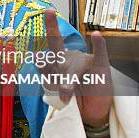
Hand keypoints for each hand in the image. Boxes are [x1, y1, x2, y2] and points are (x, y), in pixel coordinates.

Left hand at [43, 9, 112, 128]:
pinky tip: (96, 36)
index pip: (44, 60)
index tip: (37, 58)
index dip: (41, 60)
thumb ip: (54, 87)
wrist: (91, 108)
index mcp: (53, 65)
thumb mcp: (59, 94)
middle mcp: (66, 59)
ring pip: (75, 65)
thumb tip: (55, 84)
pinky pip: (100, 54)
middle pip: (56, 46)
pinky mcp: (101, 67)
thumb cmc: (71, 97)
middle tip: (48, 37)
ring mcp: (84, 61)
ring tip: (65, 92)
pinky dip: (99, 45)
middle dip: (52, 29)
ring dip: (69, 78)